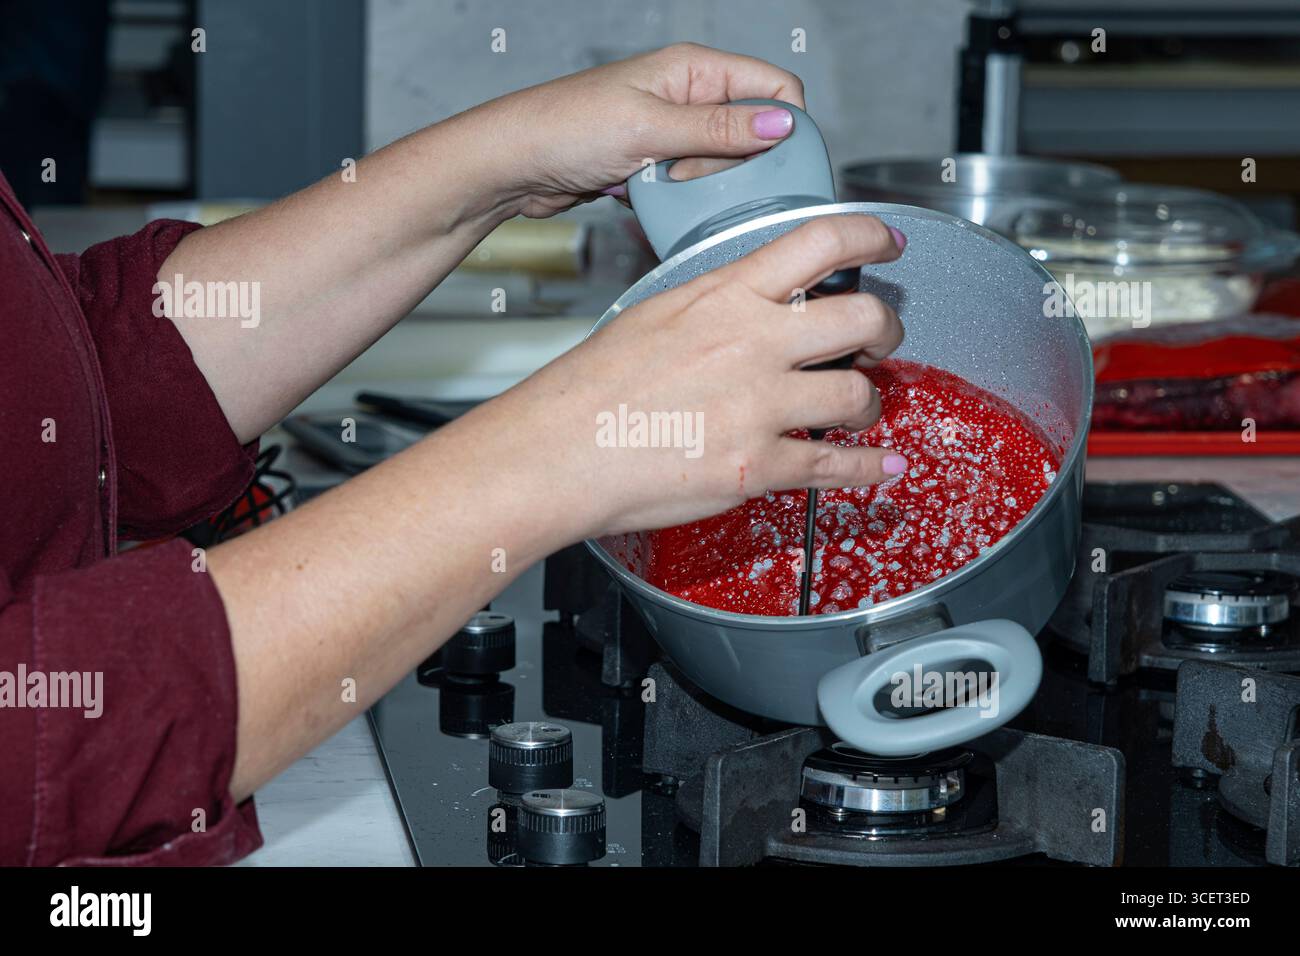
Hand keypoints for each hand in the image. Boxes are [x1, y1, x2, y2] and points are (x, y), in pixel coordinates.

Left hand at [475, 43, 806, 217]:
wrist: (514, 165)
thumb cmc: (564, 128)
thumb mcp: (650, 128)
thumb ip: (718, 129)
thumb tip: (781, 124)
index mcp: (694, 69)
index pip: (773, 87)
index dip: (783, 125)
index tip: (773, 162)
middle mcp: (689, 96)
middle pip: (752, 132)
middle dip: (736, 163)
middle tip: (698, 176)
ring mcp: (673, 131)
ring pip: (724, 164)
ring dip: (705, 185)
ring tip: (666, 185)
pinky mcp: (658, 164)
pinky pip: (693, 186)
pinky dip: (683, 198)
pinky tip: (654, 197)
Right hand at [486, 215, 906, 536]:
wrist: (559, 451)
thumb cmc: (590, 389)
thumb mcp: (654, 315)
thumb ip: (715, 304)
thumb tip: (749, 300)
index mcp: (724, 297)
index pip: (820, 241)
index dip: (870, 236)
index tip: (887, 243)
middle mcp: (752, 343)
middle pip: (863, 316)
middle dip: (887, 327)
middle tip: (882, 337)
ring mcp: (760, 406)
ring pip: (859, 394)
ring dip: (870, 403)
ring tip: (859, 408)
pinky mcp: (757, 465)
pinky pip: (835, 465)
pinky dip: (867, 467)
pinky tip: (881, 465)